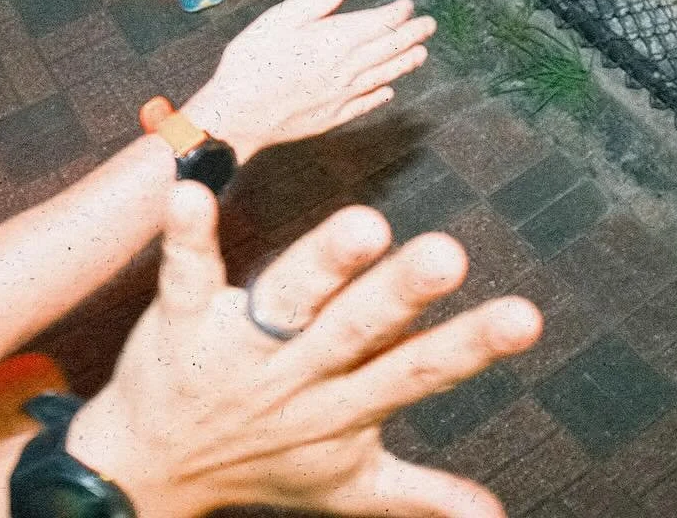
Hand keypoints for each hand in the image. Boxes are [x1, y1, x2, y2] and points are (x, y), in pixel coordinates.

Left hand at [67, 185, 541, 517]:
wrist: (150, 472)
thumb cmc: (260, 462)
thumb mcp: (345, 483)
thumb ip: (420, 493)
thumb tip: (495, 514)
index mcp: (343, 404)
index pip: (416, 368)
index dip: (471, 345)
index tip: (526, 315)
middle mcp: (297, 372)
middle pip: (357, 327)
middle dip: (402, 293)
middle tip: (448, 253)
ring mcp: (238, 344)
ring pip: (288, 297)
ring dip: (324, 262)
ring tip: (363, 223)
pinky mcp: (182, 318)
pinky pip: (187, 272)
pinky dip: (188, 234)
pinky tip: (191, 191)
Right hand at [182, 0, 433, 161]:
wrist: (237, 114)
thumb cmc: (253, 61)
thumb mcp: (280, 18)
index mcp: (334, 41)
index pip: (376, 24)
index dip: (396, 14)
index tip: (409, 5)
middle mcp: (344, 70)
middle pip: (385, 50)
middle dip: (409, 36)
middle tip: (429, 27)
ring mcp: (339, 97)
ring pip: (380, 77)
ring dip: (403, 64)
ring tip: (421, 55)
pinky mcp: (329, 117)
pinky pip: (363, 104)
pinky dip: (379, 96)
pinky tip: (387, 93)